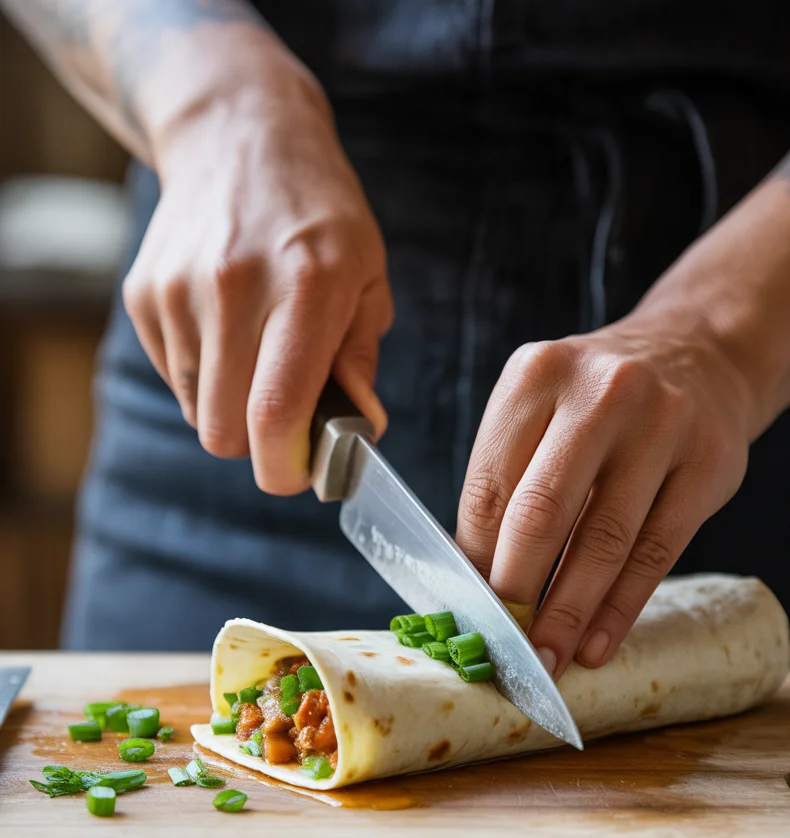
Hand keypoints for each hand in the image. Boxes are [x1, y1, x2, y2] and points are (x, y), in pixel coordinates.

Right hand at [123, 48, 391, 493]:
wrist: (239, 135)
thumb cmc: (320, 216)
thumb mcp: (367, 276)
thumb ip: (359, 359)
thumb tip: (356, 433)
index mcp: (306, 288)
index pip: (275, 412)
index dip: (284, 467)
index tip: (298, 472)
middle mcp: (235, 288)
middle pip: (224, 431)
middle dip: (256, 443)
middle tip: (284, 414)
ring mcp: (180, 290)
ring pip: (195, 411)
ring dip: (228, 404)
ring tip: (256, 352)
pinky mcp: (144, 293)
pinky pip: (173, 376)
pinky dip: (201, 373)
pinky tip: (225, 326)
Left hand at [456, 311, 759, 676]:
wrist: (700, 355)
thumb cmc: (598, 404)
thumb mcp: (542, 411)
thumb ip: (508, 482)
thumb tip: (472, 581)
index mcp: (537, 374)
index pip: (490, 486)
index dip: (474, 560)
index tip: (467, 612)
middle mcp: (601, 391)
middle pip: (542, 512)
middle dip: (516, 591)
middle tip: (502, 646)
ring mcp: (663, 424)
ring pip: (605, 540)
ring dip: (569, 613)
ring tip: (548, 660)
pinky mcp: (710, 463)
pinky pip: (657, 552)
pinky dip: (620, 608)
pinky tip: (596, 643)